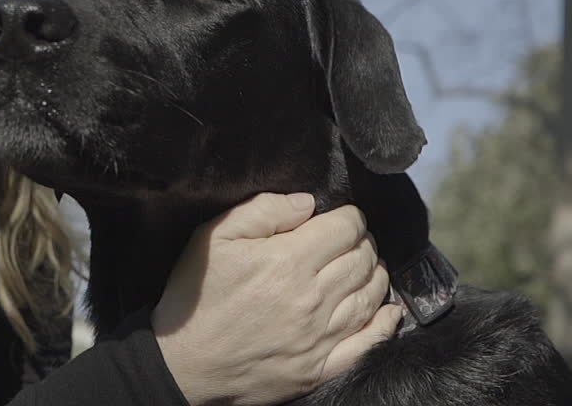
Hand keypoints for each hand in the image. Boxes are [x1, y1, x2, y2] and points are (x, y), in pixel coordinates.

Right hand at [152, 192, 402, 405]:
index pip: (345, 228)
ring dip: (376, 274)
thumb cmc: (194, 298)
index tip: (342, 217)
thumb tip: (308, 203)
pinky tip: (389, 310)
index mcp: (288, 261)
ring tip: (366, 267)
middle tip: (351, 240)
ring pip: (371, 296)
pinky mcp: (320, 367)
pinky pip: (368, 343)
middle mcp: (312, 298)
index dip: (350, 217)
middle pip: (363, 259)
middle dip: (363, 242)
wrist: (183, 363)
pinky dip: (386, 323)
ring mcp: (320, 337)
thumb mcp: (214, 238)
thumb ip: (262, 211)